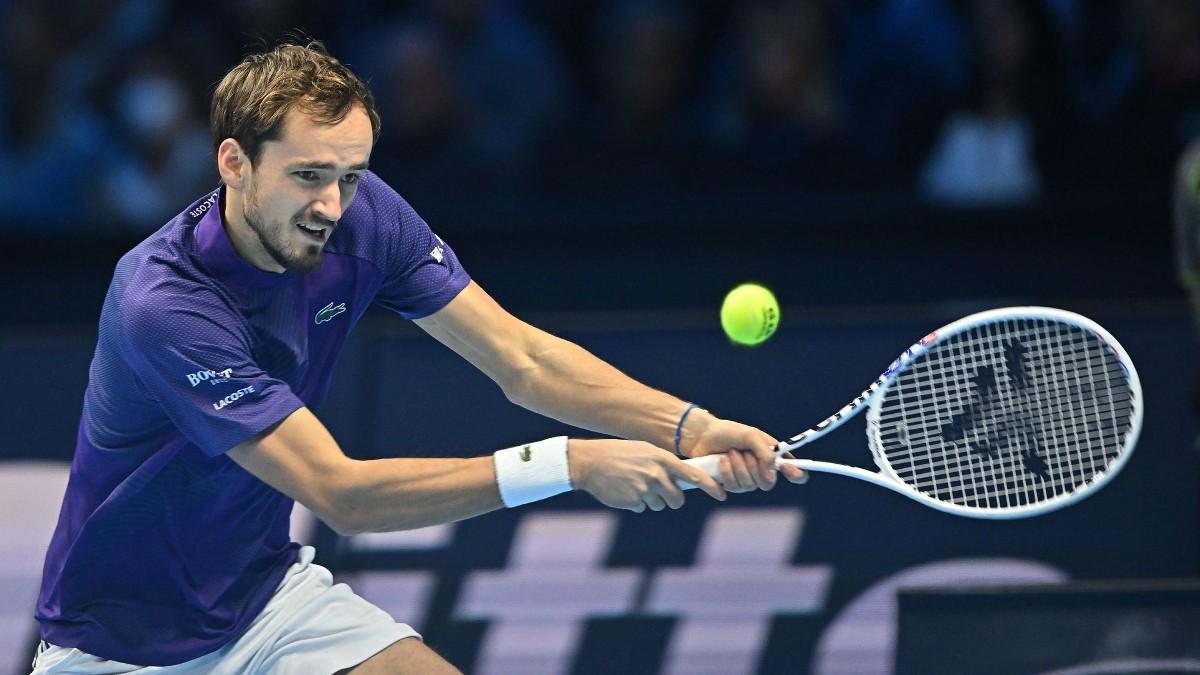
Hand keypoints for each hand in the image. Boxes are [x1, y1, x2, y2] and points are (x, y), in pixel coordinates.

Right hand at [568, 438, 726, 512]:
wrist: (590, 462)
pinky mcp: (634, 501)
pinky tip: (624, 488)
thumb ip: (664, 465)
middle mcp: (657, 475)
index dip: (711, 487)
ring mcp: (645, 489)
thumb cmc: (619, 454)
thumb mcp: (645, 451)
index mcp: (662, 459)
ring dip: (650, 499)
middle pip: (677, 499)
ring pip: (659, 504)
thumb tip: (681, 480)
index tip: (722, 495)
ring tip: (633, 483)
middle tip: (658, 490)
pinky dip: (635, 502)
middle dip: (671, 499)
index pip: (694, 476)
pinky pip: (642, 507)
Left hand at [682, 414, 806, 490]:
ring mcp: (745, 478)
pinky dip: (727, 473)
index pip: (793, 470)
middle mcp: (761, 469)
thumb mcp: (750, 436)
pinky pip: (734, 488)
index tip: (791, 472)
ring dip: (737, 468)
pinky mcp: (730, 484)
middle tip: (743, 452)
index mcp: (771, 455)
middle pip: (768, 483)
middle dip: (753, 468)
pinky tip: (721, 461)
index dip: (796, 474)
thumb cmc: (728, 431)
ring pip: (749, 486)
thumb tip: (773, 474)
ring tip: (729, 453)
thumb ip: (765, 453)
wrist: (702, 436)